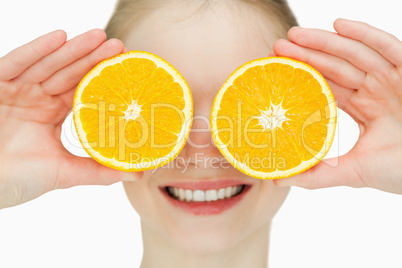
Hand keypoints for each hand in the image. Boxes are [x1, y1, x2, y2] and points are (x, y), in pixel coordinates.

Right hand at [0, 29, 141, 208]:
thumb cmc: (16, 179)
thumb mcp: (65, 173)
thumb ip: (100, 171)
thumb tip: (139, 173)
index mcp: (53, 114)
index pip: (82, 89)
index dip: (102, 78)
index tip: (126, 68)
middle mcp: (37, 98)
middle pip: (69, 72)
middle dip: (93, 57)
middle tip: (119, 46)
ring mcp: (16, 90)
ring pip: (48, 64)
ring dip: (73, 49)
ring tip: (100, 37)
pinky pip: (15, 63)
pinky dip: (36, 50)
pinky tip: (60, 37)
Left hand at [271, 18, 401, 194]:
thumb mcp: (354, 172)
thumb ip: (318, 176)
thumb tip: (278, 180)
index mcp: (363, 108)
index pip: (325, 86)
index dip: (301, 76)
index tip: (276, 69)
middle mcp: (375, 89)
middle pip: (335, 66)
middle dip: (306, 54)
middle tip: (277, 46)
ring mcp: (393, 78)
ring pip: (354, 53)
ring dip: (324, 41)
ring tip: (294, 34)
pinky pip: (388, 47)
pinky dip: (365, 34)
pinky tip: (338, 24)